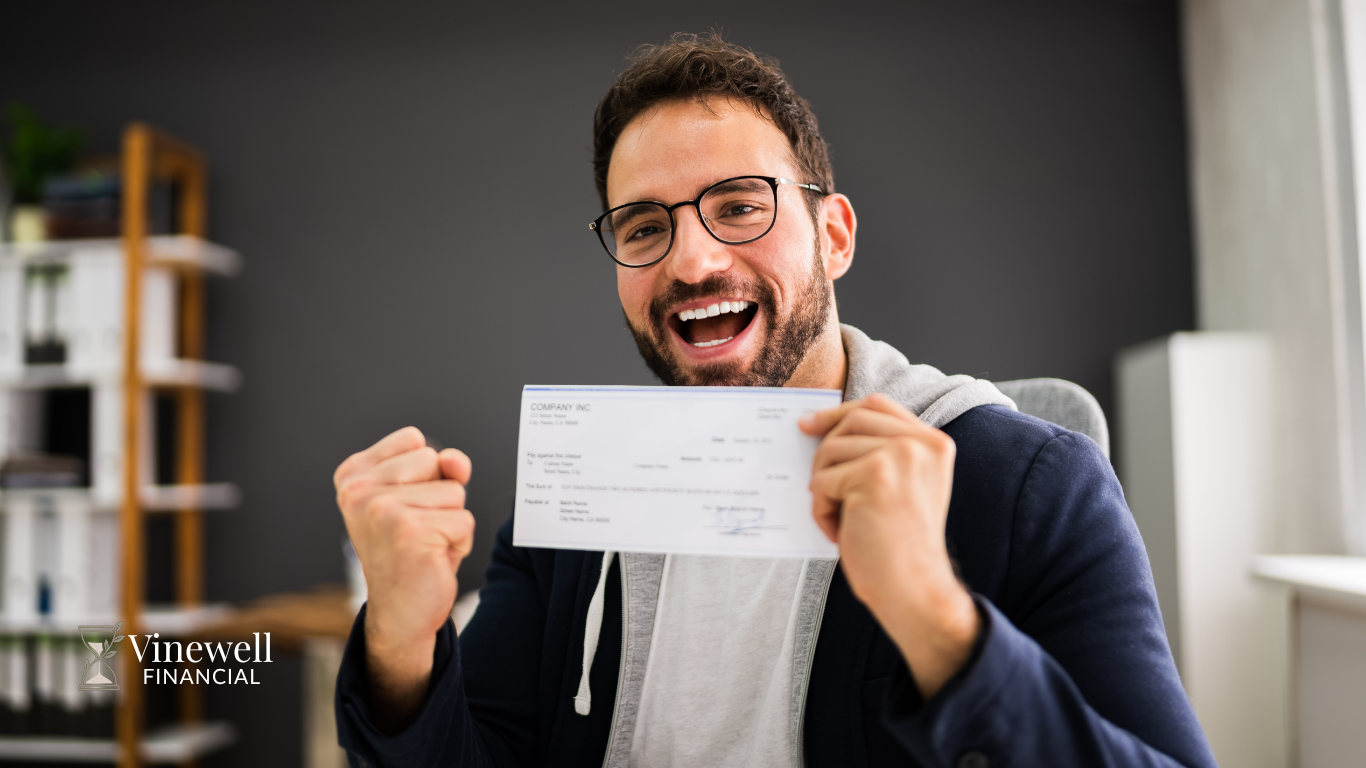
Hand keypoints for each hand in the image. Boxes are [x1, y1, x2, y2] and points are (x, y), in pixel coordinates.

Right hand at [334, 426, 474, 731]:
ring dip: (450, 521)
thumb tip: (455, 460)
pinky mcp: (410, 531)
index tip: (403, 506)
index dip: (424, 473)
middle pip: (434, 459)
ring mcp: (381, 510)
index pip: (414, 440)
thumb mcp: (422, 498)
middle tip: (416, 531)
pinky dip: (460, 542)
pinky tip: (433, 560)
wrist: (400, 612)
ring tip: (424, 545)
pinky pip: (465, 520)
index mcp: (352, 475)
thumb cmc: (411, 551)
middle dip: (439, 496)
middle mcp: (358, 490)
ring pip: (454, 491)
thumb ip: (440, 467)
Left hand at [800, 394, 978, 696]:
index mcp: (933, 443)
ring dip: (825, 486)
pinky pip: (823, 480)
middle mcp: (922, 443)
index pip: (877, 405)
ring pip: (831, 449)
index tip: (810, 425)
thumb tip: (817, 427)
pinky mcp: (875, 475)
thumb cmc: (899, 546)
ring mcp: (901, 456)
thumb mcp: (901, 487)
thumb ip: (878, 452)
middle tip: (824, 489)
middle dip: (826, 453)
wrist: (915, 590)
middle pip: (851, 421)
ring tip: (842, 519)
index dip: (839, 413)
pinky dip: (822, 509)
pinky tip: (840, 532)